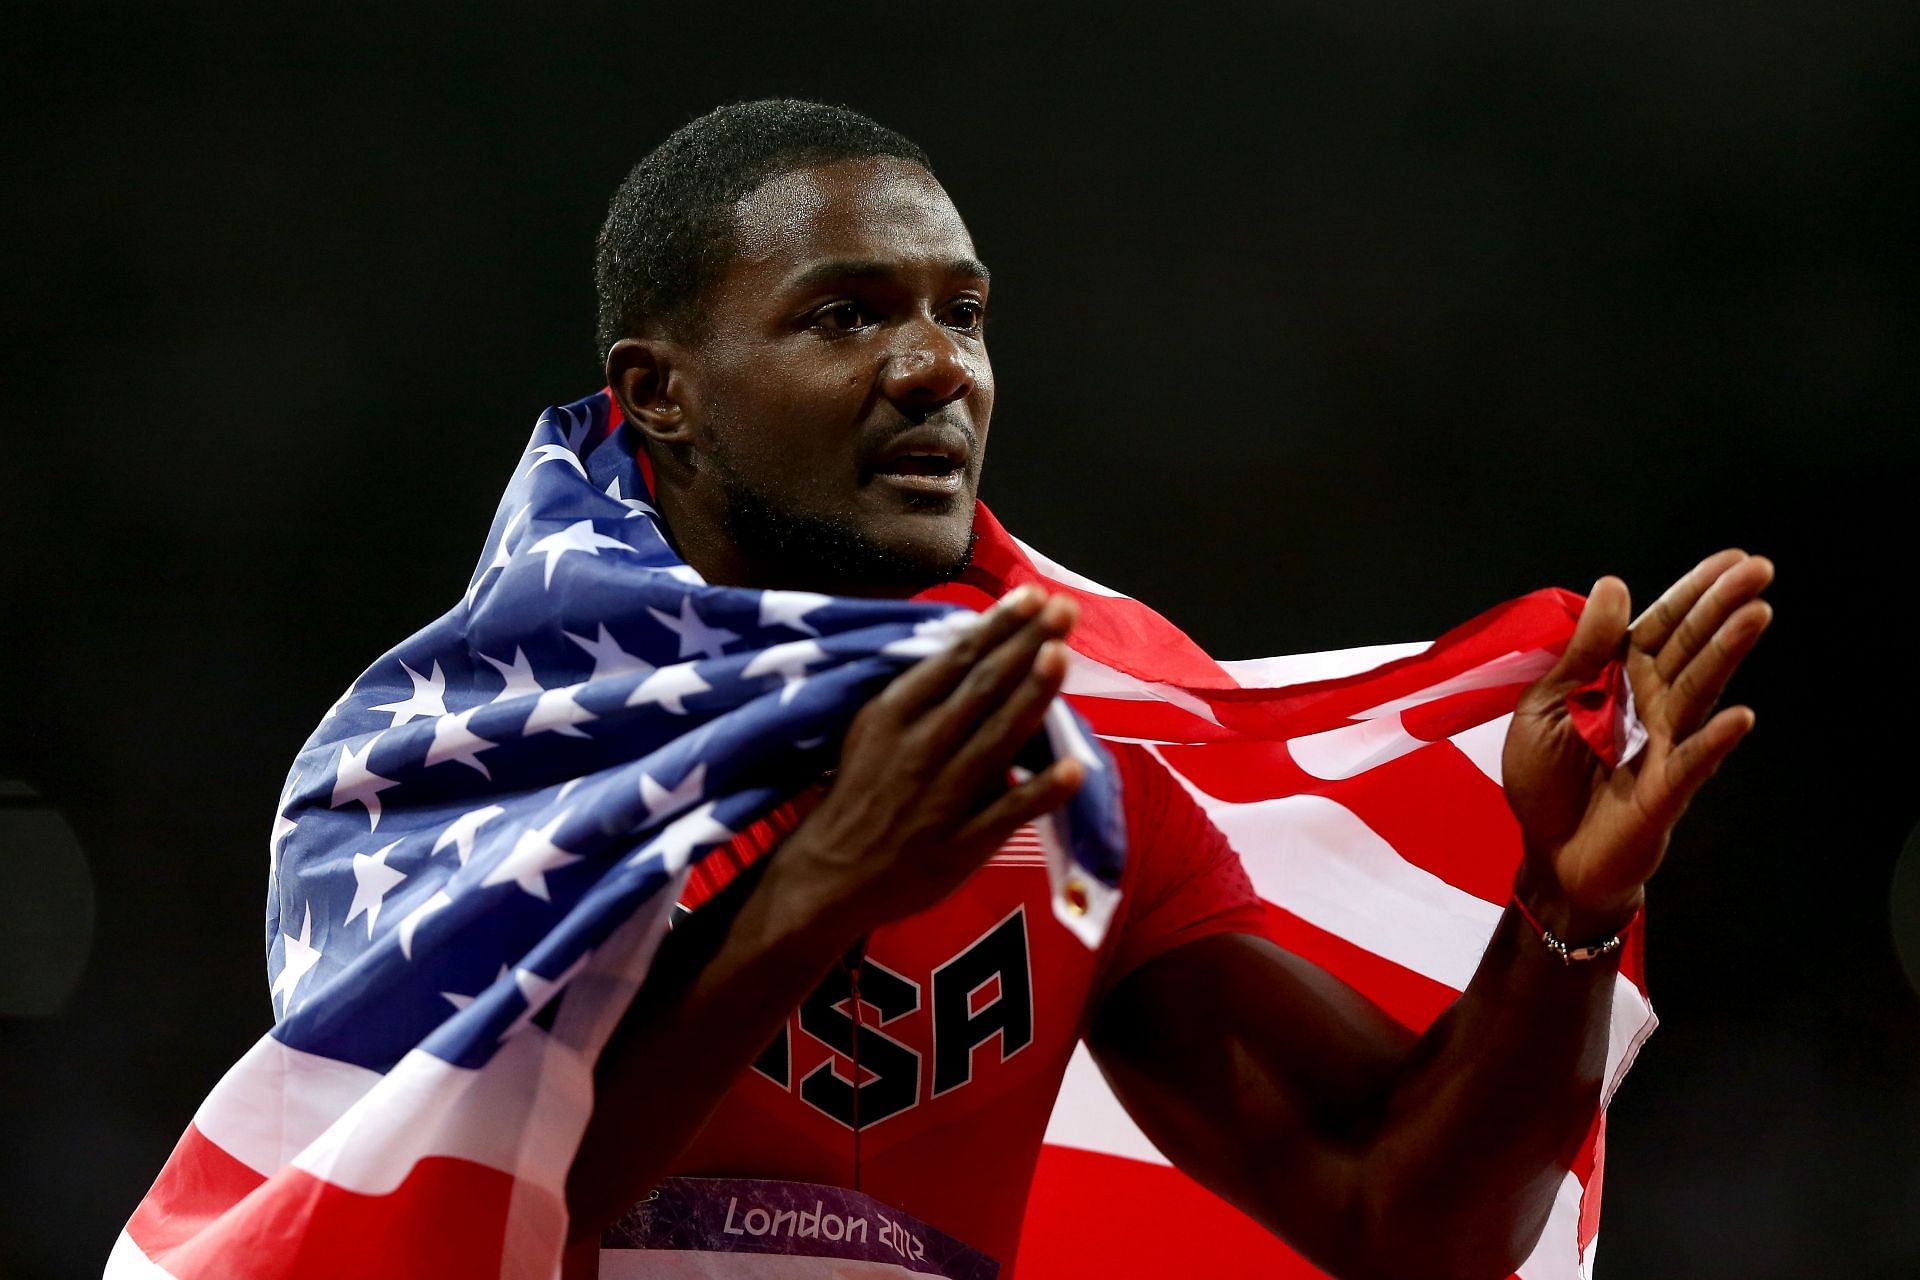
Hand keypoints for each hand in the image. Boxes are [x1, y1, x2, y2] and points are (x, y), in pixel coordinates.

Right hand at [768, 585, 1085, 935]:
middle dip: (1026, 643)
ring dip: (1033, 696)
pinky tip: (1075, 768)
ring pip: (998, 737)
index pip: (956, 660)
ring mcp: (943, 795)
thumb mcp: (873, 730)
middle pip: (983, 687)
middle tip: (1064, 607)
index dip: (998, 626)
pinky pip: (1008, 810)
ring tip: (1062, 656)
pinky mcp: (962, 842)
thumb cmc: (860, 792)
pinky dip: (1041, 790)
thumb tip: (972, 649)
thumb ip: (919, 695)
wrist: (830, 874)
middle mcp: (921, 747)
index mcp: (896, 714)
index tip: (1032, 596)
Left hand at [1503, 550, 1773, 938]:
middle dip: (1723, 607)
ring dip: (1728, 652)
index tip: (1732, 558)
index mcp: (1619, 678)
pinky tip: (1740, 716)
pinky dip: (1715, 739)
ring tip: (1757, 614)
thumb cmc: (1546, 781)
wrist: (1549, 854)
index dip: (1694, 592)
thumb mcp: (1544, 705)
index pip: (1662, 625)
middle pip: (1691, 647)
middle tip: (1760, 569)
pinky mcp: (1667, 788)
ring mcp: (1664, 744)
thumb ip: (1580, 652)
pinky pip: (1694, 760)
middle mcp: (1651, 704)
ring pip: (1700, 690)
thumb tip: (1614, 585)